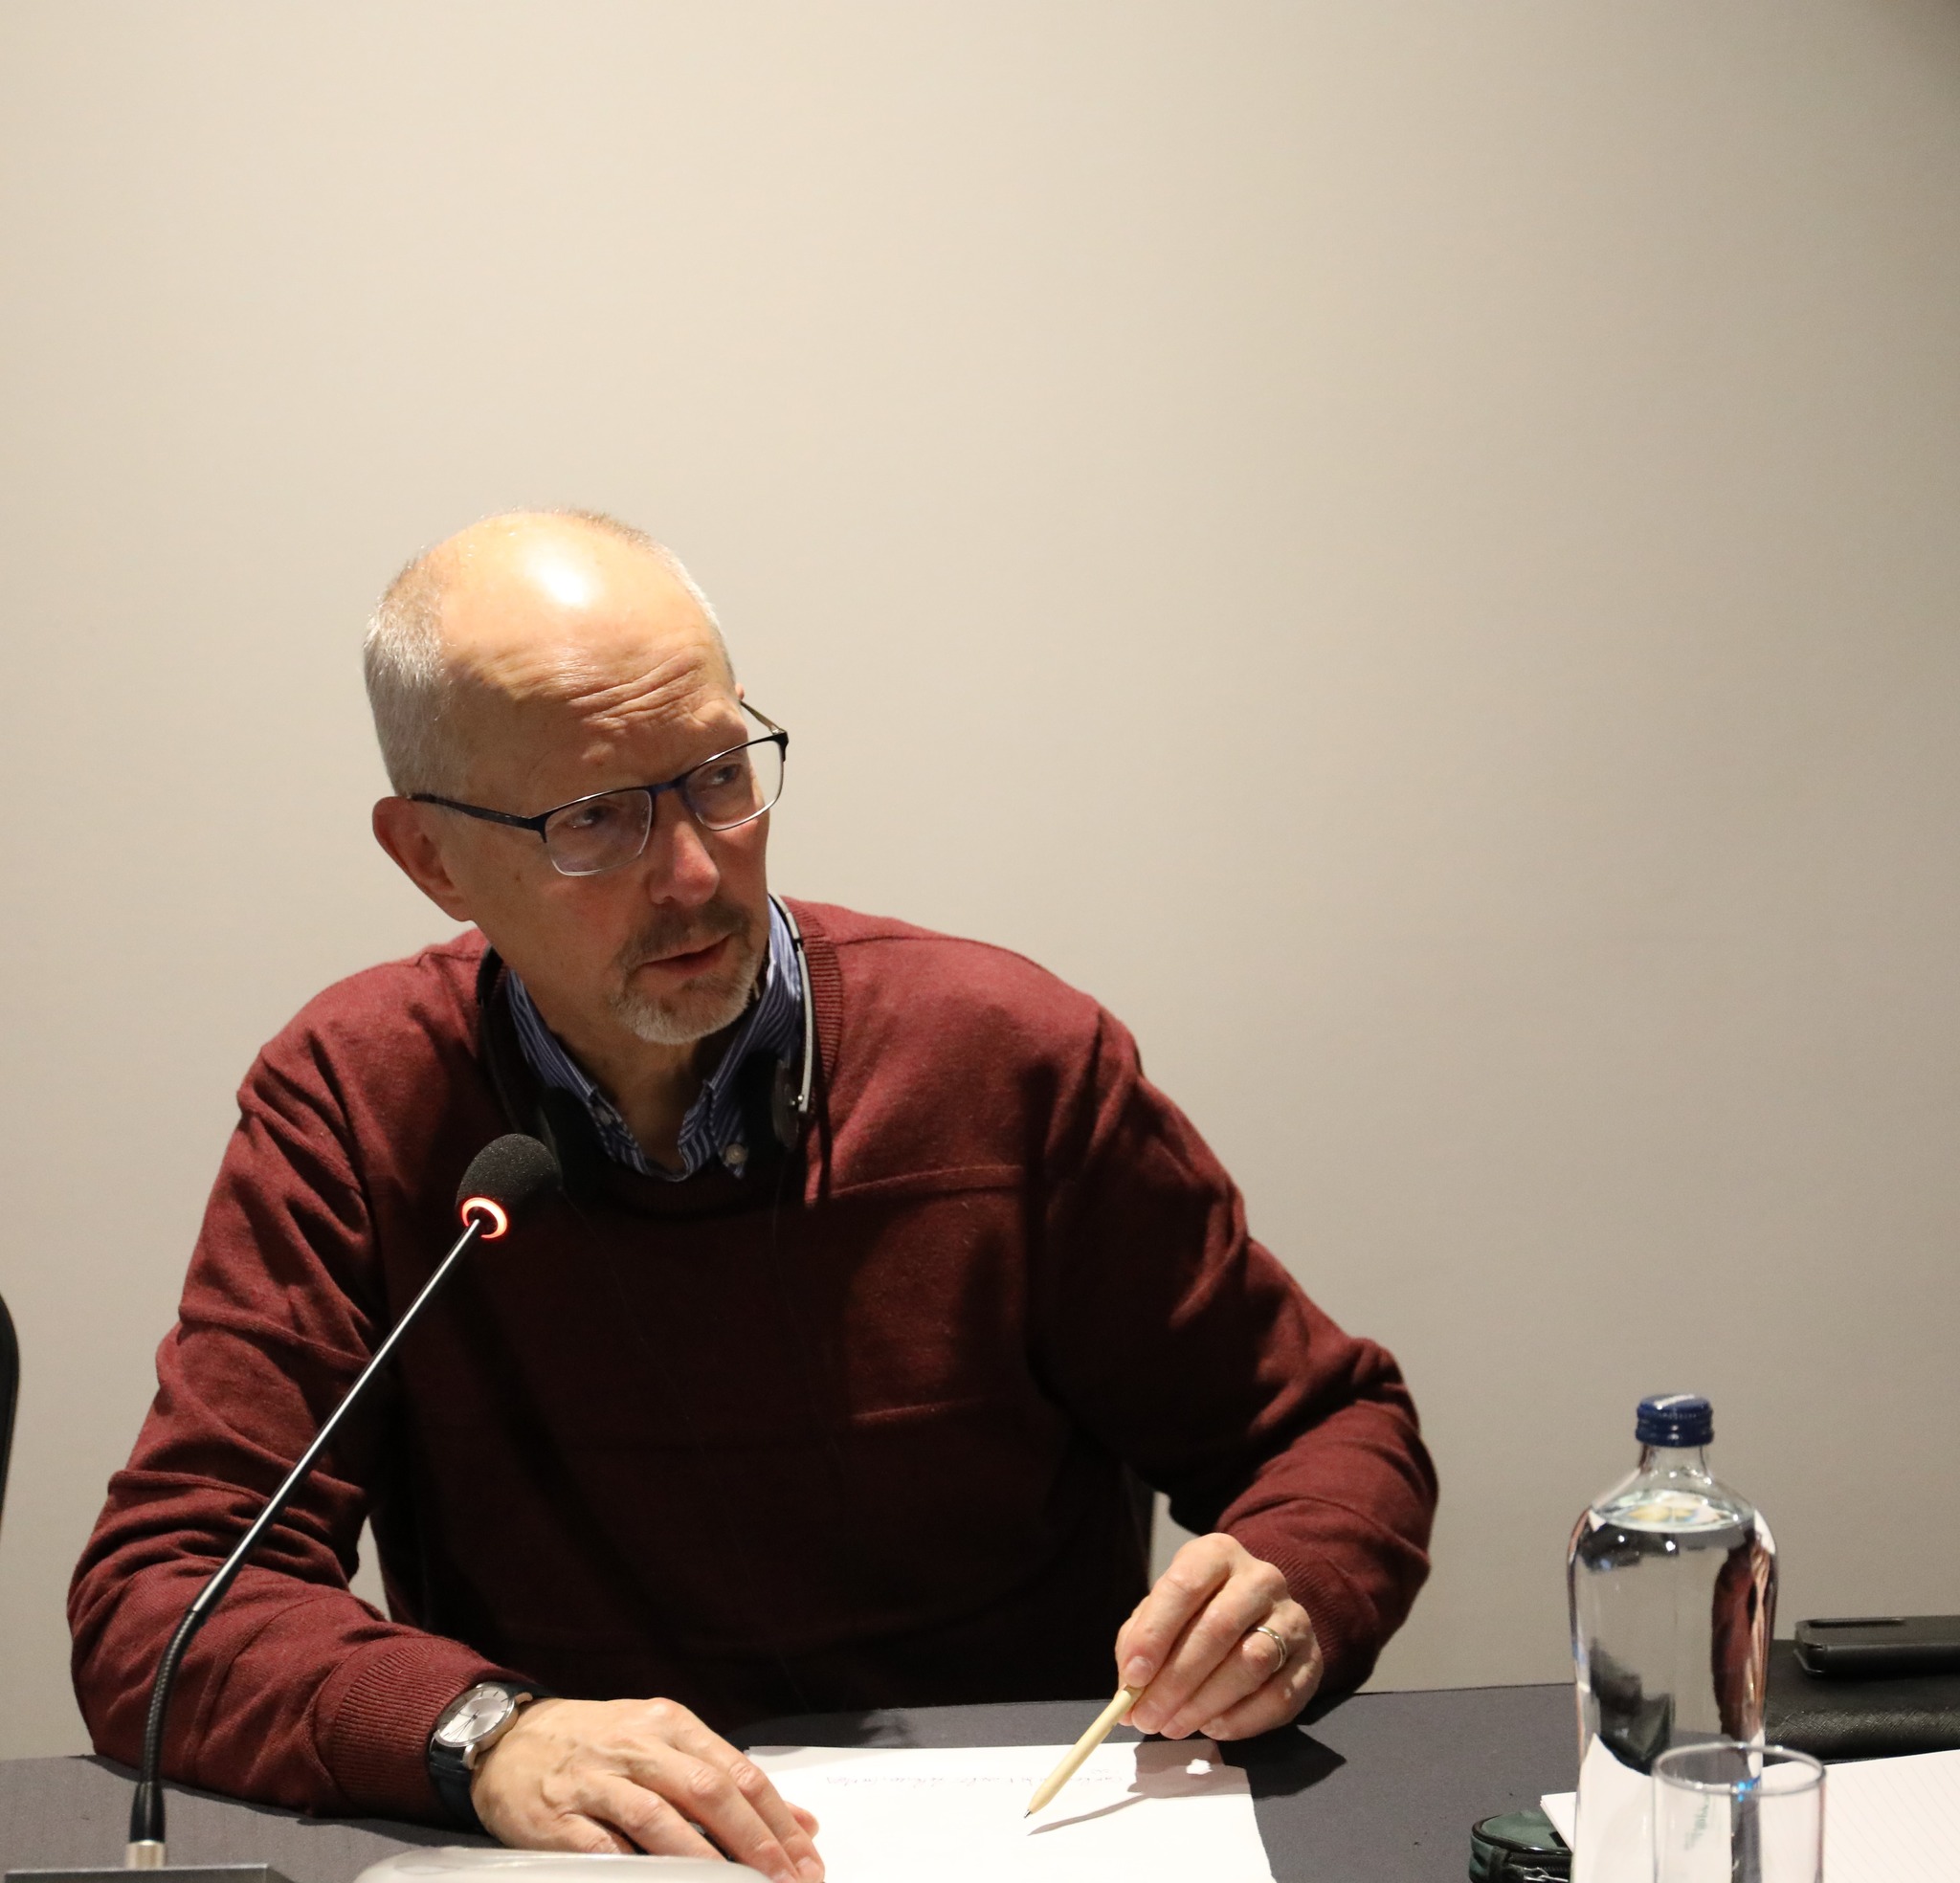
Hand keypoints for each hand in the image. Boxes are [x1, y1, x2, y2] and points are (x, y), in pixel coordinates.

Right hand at [471, 1696, 822, 1880]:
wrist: (510, 1738)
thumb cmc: (599, 1744)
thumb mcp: (665, 1744)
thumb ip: (726, 1779)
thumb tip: (800, 1822)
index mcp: (671, 1724)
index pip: (738, 1772)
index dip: (777, 1819)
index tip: (806, 1859)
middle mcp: (638, 1745)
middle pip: (708, 1791)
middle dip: (754, 1842)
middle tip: (785, 1881)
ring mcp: (596, 1778)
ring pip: (660, 1818)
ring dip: (705, 1861)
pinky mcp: (556, 1815)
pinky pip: (602, 1845)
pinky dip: (634, 1867)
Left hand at [1115, 1533, 1322, 1740]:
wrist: (1260, 1613)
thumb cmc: (1198, 1611)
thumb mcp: (1163, 1612)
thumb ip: (1140, 1644)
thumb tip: (1128, 1693)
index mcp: (1217, 1554)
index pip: (1184, 1586)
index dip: (1155, 1634)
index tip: (1133, 1676)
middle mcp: (1261, 1578)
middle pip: (1218, 1628)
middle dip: (1176, 1679)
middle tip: (1147, 1717)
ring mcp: (1292, 1618)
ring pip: (1251, 1663)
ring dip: (1205, 1703)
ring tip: (1174, 1725)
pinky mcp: (1312, 1659)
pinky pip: (1279, 1696)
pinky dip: (1241, 1720)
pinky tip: (1213, 1727)